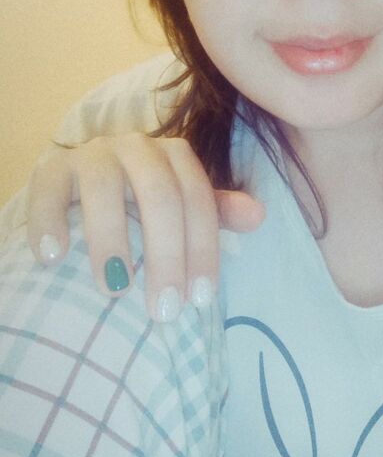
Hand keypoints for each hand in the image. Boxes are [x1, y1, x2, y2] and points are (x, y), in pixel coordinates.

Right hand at [27, 133, 264, 321]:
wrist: (85, 185)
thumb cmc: (142, 205)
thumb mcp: (181, 207)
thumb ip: (216, 212)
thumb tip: (259, 215)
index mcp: (174, 155)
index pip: (198, 198)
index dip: (203, 249)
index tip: (201, 299)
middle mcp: (137, 147)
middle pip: (159, 195)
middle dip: (166, 254)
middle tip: (164, 309)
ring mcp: (92, 154)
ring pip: (105, 186)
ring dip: (110, 239)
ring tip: (114, 290)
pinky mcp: (52, 169)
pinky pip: (48, 189)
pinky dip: (49, 221)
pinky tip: (53, 258)